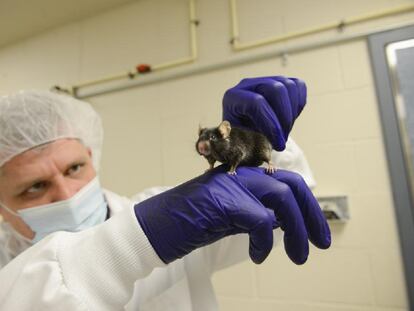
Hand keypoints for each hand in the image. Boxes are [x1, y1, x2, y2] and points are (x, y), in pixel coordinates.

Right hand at [134, 166, 329, 264]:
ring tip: (299, 257)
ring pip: (282, 198)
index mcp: (244, 177)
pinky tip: (258, 256)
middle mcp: (241, 175)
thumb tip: (283, 221)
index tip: (316, 230)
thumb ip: (256, 212)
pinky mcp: (224, 201)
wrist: (155, 226)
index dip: (306, 205)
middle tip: (321, 243)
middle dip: (312, 215)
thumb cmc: (191, 222)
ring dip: (296, 230)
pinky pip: (260, 220)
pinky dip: (264, 242)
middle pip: (292, 185)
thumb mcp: (231, 216)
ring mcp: (232, 185)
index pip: (286, 182)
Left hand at [223, 76, 306, 150]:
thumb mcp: (239, 143)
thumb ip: (248, 143)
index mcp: (233, 98)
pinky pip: (298, 86)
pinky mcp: (280, 81)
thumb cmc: (242, 139)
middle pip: (276, 90)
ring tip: (285, 131)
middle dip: (285, 118)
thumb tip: (266, 151)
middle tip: (283, 138)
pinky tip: (290, 119)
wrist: (246, 133)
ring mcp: (265, 80)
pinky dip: (298, 104)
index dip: (271, 125)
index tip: (278, 144)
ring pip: (289, 86)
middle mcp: (248, 85)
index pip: (256, 103)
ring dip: (292, 113)